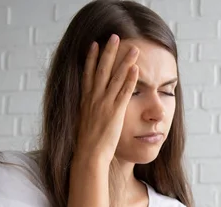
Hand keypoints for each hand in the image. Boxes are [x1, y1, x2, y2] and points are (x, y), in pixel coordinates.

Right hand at [74, 34, 139, 164]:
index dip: (91, 58)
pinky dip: (130, 80)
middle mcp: (94, 99)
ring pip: (116, 78)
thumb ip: (89, 111)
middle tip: (114, 37)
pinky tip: (135, 69)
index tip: (94, 44)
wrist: (89, 154)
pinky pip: (124, 92)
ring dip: (125, 61)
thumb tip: (91, 109)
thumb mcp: (85, 122)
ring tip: (133, 49)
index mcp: (85, 100)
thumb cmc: (87, 143)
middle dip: (109, 52)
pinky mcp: (115, 112)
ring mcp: (104, 104)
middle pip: (102, 70)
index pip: (88, 74)